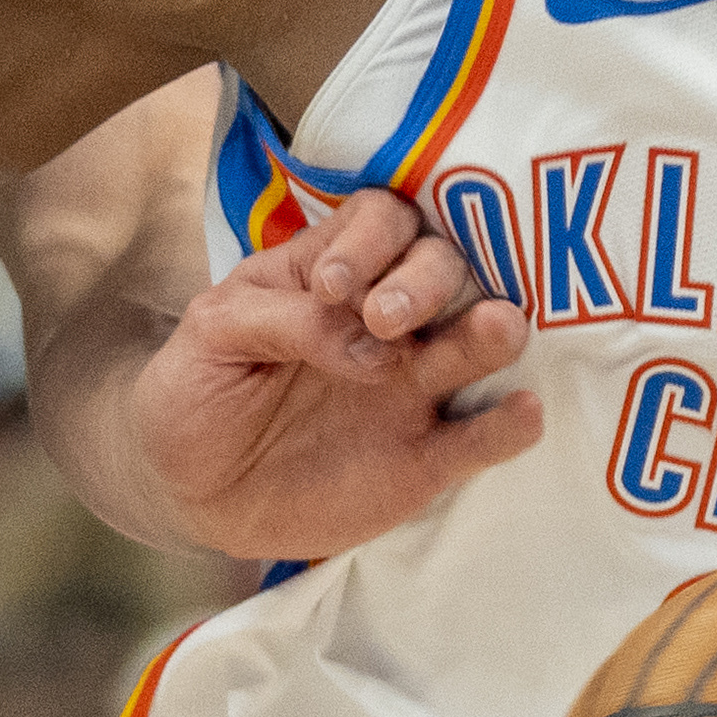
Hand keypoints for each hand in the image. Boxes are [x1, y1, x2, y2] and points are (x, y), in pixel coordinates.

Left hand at [108, 186, 540, 560]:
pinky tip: (523, 412)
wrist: (192, 495)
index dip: (371, 240)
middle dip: (424, 281)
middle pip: (442, 267)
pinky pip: (480, 438)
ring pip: (476, 342)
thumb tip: (361, 337)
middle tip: (385, 319)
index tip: (334, 286)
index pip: (382, 222)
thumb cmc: (199, 394)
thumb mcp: (210, 335)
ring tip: (497, 330)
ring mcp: (413, 388)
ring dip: (489, 332)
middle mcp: (389, 321)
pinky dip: (509, 425)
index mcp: (334, 274)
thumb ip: (278, 317)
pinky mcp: (426, 459)